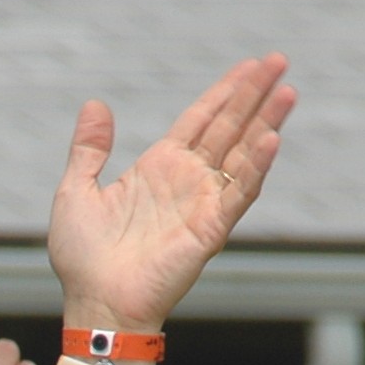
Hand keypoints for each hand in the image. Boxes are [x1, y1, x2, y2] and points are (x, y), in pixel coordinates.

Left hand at [48, 55, 294, 332]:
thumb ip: (89, 149)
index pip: (200, 120)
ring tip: (287, 92)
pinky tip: (271, 141)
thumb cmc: (83, 258)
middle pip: (228, 128)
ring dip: (266, 124)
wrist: (94, 303)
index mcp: (158, 169)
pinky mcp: (209, 230)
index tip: (249, 66)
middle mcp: (186, 181)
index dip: (224, 92)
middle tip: (279, 61)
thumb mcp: (76, 191)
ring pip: (242, 155)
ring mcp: (202, 204)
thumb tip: (96, 105)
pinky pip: (238, 195)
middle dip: (253, 95)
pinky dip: (256, 168)